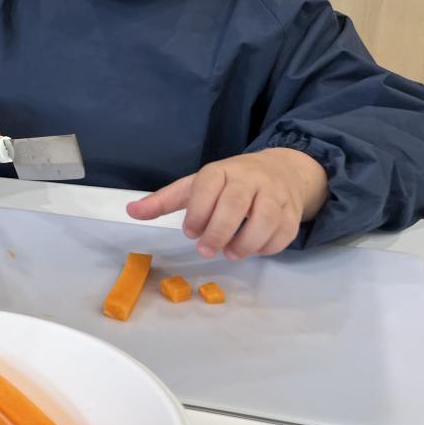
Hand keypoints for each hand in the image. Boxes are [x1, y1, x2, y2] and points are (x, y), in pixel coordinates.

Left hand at [126, 148, 328, 259]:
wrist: (281, 171)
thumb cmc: (229, 183)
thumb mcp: (195, 186)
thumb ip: (164, 201)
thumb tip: (130, 211)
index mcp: (222, 170)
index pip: (207, 187)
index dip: (197, 212)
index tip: (190, 231)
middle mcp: (250, 179)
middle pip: (234, 204)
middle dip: (218, 231)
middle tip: (206, 250)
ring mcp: (275, 194)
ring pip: (264, 219)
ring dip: (245, 243)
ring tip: (229, 253)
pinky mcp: (293, 212)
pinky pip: (283, 233)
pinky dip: (266, 247)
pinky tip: (252, 249)